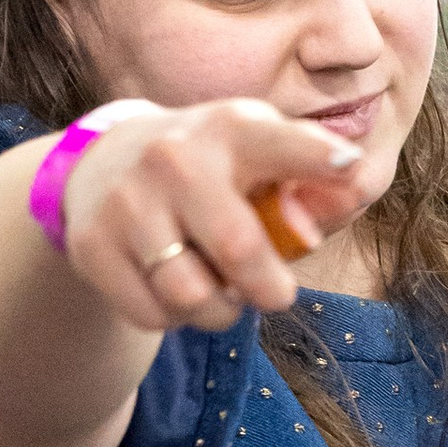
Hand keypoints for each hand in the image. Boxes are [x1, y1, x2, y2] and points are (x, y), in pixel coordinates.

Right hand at [59, 101, 384, 333]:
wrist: (102, 164)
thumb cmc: (210, 170)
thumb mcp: (259, 158)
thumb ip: (311, 183)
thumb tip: (355, 186)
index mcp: (230, 130)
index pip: (280, 143)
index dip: (317, 157)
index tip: (350, 168)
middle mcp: (174, 158)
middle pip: (238, 249)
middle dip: (269, 289)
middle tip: (275, 294)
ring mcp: (127, 201)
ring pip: (192, 296)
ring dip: (220, 311)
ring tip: (218, 290)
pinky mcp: (92, 244)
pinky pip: (153, 314)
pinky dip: (174, 316)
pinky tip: (174, 288)